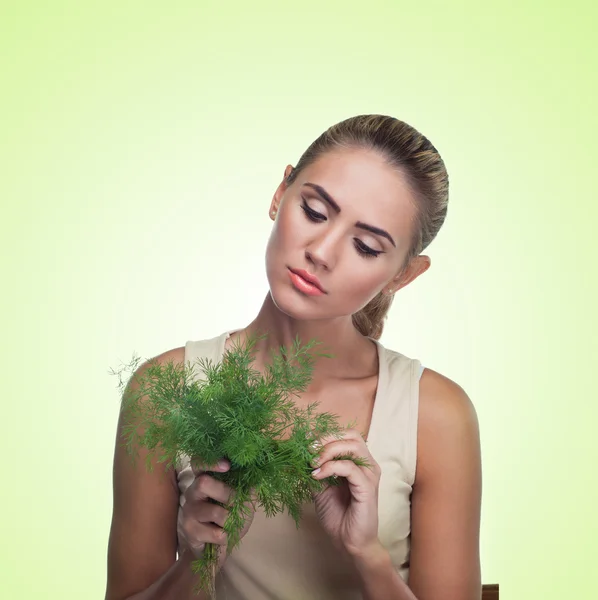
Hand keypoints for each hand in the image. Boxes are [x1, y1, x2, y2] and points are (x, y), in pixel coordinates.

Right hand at [178, 458, 255, 569]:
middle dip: (228, 494)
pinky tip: (225, 535)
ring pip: (216, 512)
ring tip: (234, 523)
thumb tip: (259, 474)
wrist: (218, 541)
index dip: (210, 462)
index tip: (227, 465)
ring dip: (232, 519)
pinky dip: (228, 536)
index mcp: (204, 477)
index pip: (198, 462)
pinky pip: (216, 533)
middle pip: (203, 483)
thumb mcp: (243, 498)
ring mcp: (189, 510)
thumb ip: (248, 486)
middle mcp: (193, 491)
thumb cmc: (231, 513)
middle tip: (238, 503)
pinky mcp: (190, 530)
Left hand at [310, 429, 381, 557]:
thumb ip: (314, 468)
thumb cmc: (337, 514)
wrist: (349, 542)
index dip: (324, 434)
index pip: (344, 434)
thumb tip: (297, 452)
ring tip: (313, 463)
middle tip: (308, 450)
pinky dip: (330, 467)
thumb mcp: (320, 486)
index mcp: (358, 461)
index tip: (304, 441)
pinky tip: (317, 475)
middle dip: (326, 438)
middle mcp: (367, 464)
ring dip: (328, 450)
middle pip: (350, 435)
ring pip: (352, 446)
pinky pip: (349, 468)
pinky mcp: (368, 487)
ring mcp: (369, 474)